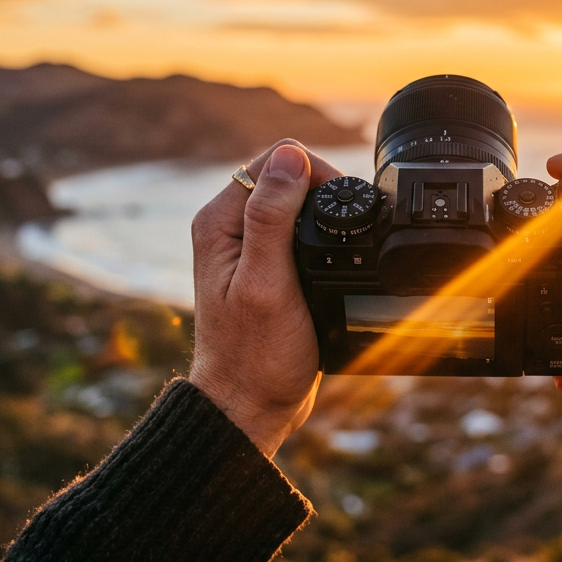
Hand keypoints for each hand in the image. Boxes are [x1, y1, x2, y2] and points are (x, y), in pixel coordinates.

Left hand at [188, 140, 343, 456]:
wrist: (252, 405)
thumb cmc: (256, 355)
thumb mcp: (267, 283)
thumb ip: (273, 218)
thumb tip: (290, 156)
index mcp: (219, 222)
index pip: (274, 161)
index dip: (314, 173)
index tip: (337, 209)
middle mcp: (230, 227)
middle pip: (287, 176)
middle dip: (323, 192)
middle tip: (342, 236)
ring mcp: (249, 247)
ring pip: (298, 202)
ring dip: (324, 216)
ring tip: (339, 252)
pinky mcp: (269, 265)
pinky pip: (301, 229)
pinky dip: (323, 236)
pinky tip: (334, 261)